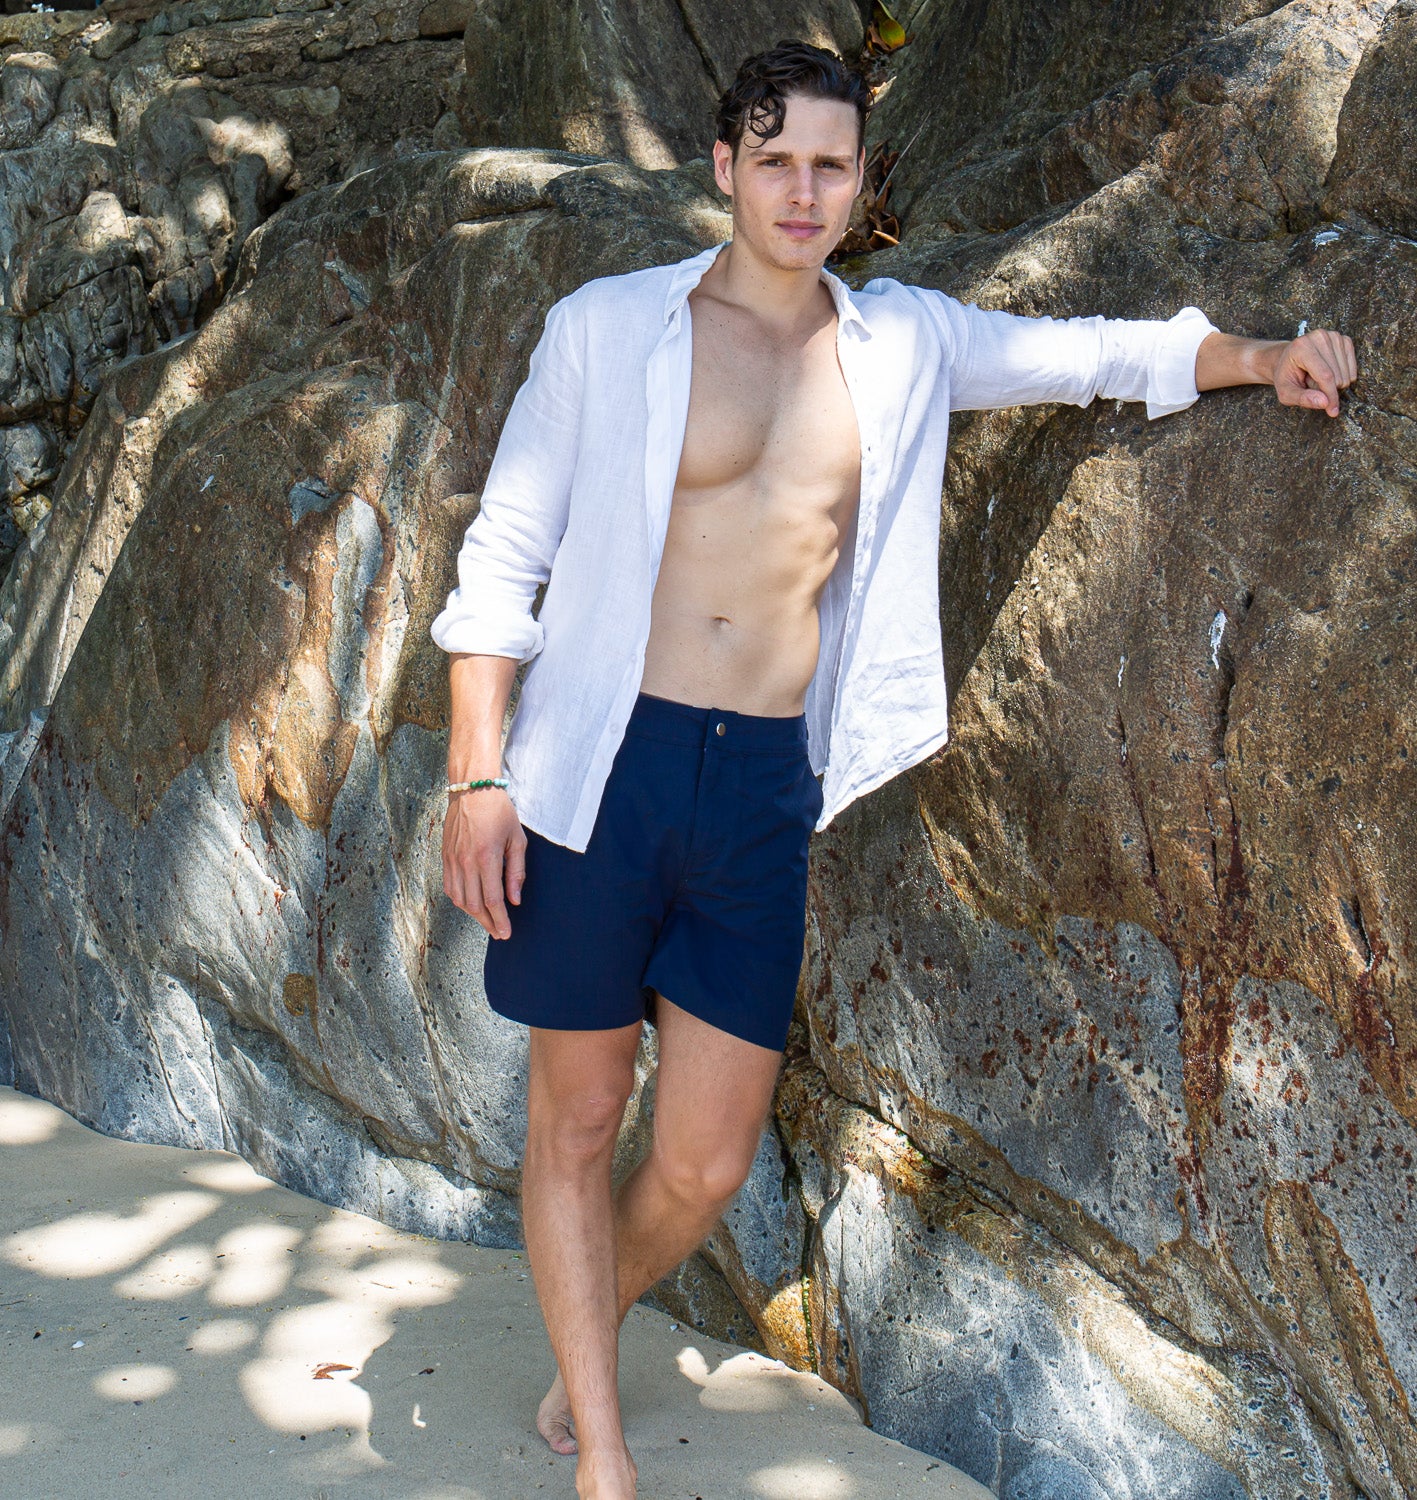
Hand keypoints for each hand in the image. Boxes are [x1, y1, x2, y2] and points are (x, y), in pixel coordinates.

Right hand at [442, 788, 525, 939]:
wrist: (472, 789)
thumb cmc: (499, 811)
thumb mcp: (517, 839)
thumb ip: (516, 872)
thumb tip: (514, 900)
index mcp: (486, 857)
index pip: (492, 900)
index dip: (500, 920)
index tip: (506, 932)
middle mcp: (466, 862)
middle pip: (474, 905)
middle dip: (488, 923)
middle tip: (499, 933)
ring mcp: (453, 860)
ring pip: (460, 899)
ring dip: (474, 915)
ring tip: (487, 921)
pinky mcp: (445, 857)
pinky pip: (450, 887)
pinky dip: (460, 901)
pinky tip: (471, 905)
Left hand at [1269, 328, 1356, 417]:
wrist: (1287, 359)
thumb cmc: (1286, 377)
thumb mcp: (1286, 393)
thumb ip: (1303, 399)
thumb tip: (1325, 403)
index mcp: (1302, 347)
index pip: (1325, 376)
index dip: (1331, 396)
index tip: (1333, 411)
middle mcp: (1319, 337)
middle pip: (1337, 375)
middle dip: (1326, 388)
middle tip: (1309, 384)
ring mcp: (1333, 336)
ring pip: (1346, 373)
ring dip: (1334, 382)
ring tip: (1316, 377)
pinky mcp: (1343, 339)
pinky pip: (1352, 366)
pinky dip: (1343, 375)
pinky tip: (1329, 372)